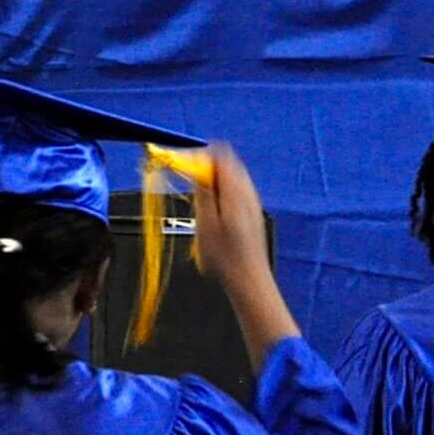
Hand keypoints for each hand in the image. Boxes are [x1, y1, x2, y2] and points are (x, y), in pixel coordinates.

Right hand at [194, 144, 300, 368]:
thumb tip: (197, 166)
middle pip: (227, 163)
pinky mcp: (252, 212)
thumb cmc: (224, 256)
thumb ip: (203, 191)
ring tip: (199, 198)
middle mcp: (248, 192)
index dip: (196, 156)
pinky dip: (222, 190)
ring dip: (213, 179)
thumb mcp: (205, 222)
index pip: (219, 155)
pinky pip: (236, 189)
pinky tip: (213, 209)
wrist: (248, 279)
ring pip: (231, 176)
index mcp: (236, 191)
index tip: (180, 164)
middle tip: (187, 181)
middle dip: (204, 166)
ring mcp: (253, 202)